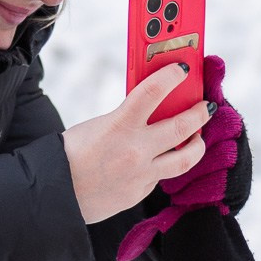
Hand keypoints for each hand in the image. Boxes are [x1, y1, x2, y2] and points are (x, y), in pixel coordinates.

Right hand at [62, 62, 212, 223]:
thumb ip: (126, 118)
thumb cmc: (69, 153)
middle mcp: (136, 150)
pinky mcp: (141, 192)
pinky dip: (162, 164)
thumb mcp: (97, 125)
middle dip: (200, 111)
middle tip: (206, 105)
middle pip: (184, 125)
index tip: (182, 68)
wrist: (55, 191)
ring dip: (197, 143)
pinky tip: (155, 159)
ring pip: (186, 157)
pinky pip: (160, 175)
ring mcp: (141, 174)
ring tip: (197, 137)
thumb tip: (151, 110)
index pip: (154, 91)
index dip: (172, 75)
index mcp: (119, 125)